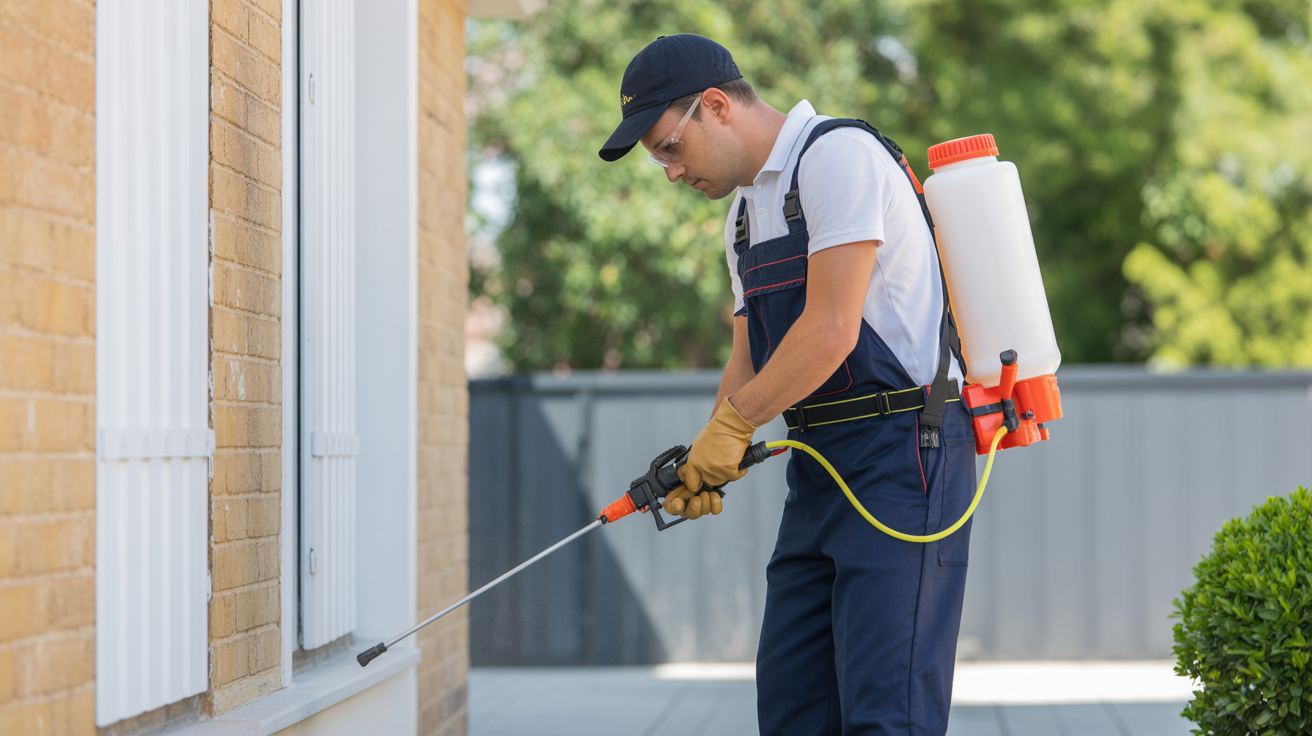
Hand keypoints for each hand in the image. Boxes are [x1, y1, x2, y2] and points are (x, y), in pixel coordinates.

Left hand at [664, 397, 757, 518]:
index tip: (700, 483)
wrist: (730, 426)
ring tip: (729, 456)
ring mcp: (716, 471)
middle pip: (709, 482)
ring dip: (728, 471)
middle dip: (715, 474)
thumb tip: (698, 468)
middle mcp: (703, 469)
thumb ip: (698, 459)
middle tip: (721, 461)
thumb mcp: (700, 445)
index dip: (697, 484)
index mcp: (693, 462)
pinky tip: (737, 460)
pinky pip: (735, 476)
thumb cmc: (717, 431)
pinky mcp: (729, 471)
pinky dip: (739, 470)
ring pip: (723, 479)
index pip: (691, 483)